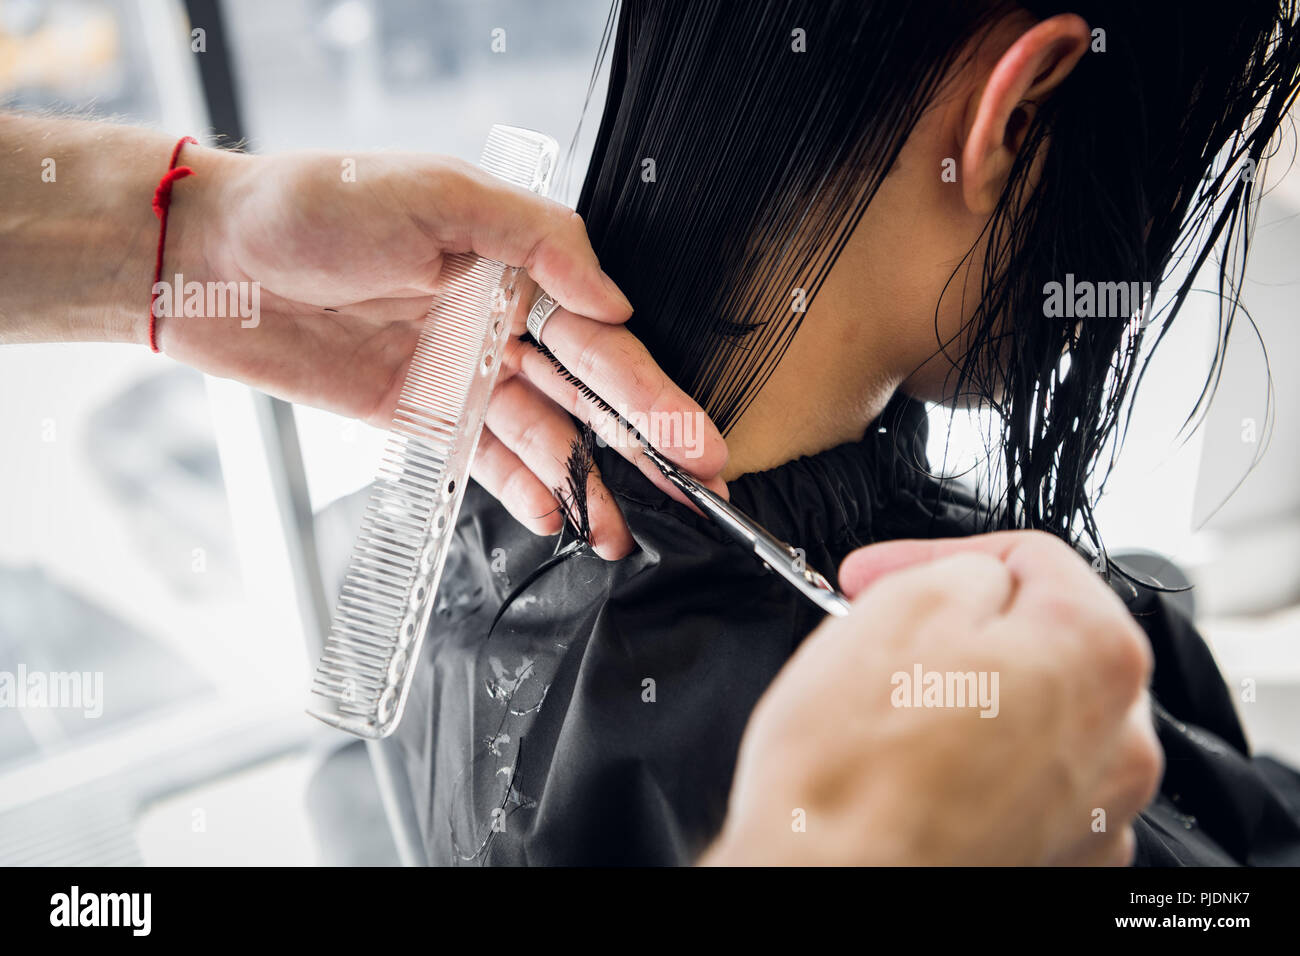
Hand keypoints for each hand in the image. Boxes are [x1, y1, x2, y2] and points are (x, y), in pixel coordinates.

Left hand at [160, 146, 727, 557]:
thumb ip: (538, 240)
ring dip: (589, 483)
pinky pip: (485, 460)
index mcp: (515, 265)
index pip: (602, 337)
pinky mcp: (423, 415)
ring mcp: (463, 373)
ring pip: (545, 436)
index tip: (695, 441)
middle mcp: (498, 321)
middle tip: (696, 490)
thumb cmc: (318, 206)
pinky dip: (523, 490)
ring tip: (627, 531)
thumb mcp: (439, 193)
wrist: (216, 263)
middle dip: (645, 444)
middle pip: (588, 393)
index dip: (652, 392)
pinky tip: (557, 519)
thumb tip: (613, 301)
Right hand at [707, 530, 1161, 865]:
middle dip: (962, 627)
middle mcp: (1119, 738)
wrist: (834, 887)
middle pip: (1041, 640)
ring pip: (1033, 715)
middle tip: (884, 630)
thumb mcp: (902, 606)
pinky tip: (917, 771)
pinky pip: (1025, 785)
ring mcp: (1095, 813)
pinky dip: (979, 768)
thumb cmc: (854, 773)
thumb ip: (962, 569)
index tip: (882, 573)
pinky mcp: (1057, 861)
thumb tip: (975, 580)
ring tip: (892, 710)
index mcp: (1095, 653)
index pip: (1029, 560)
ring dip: (971, 698)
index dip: (936, 553)